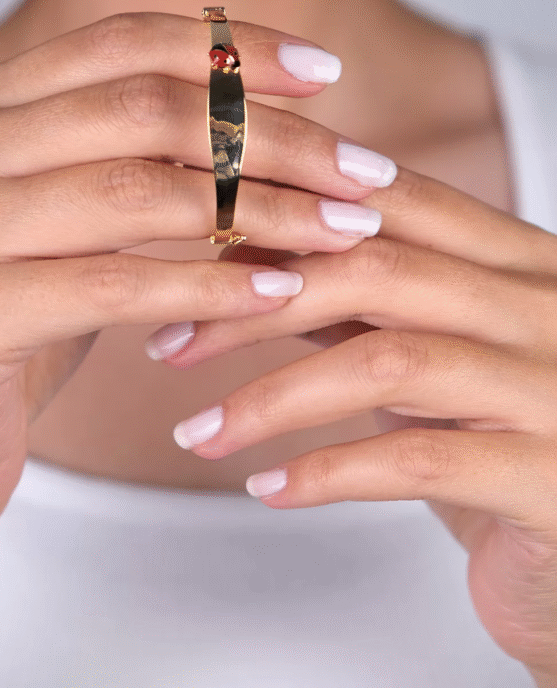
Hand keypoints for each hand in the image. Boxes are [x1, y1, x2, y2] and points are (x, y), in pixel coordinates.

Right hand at [0, 11, 381, 548]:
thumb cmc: (24, 316)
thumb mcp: (80, 219)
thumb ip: (145, 155)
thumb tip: (282, 113)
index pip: (121, 42)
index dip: (232, 49)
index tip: (326, 72)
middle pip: (143, 109)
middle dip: (271, 136)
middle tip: (361, 168)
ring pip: (141, 192)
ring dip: (265, 212)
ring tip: (345, 229)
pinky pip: (120, 285)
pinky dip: (214, 287)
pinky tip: (284, 292)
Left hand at [150, 168, 556, 679]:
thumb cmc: (501, 436)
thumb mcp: (433, 351)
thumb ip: (360, 302)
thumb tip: (244, 256)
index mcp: (513, 260)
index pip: (390, 202)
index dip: (285, 210)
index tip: (194, 240)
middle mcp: (540, 306)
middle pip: (375, 269)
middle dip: (254, 305)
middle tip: (172, 343)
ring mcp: (551, 387)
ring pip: (386, 362)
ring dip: (271, 398)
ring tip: (198, 433)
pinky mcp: (548, 476)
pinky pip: (418, 462)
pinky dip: (325, 473)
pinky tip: (266, 489)